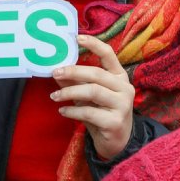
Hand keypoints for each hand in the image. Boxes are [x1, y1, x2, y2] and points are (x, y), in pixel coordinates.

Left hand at [51, 35, 134, 160]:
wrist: (117, 142)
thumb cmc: (102, 113)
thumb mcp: (88, 95)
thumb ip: (76, 82)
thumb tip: (56, 70)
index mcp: (119, 76)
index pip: (109, 54)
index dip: (94, 44)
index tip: (76, 38)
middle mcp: (124, 88)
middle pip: (96, 73)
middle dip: (73, 71)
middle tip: (55, 72)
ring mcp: (122, 105)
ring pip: (92, 91)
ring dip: (69, 92)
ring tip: (54, 96)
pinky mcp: (115, 122)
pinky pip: (89, 112)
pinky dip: (72, 111)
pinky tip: (62, 111)